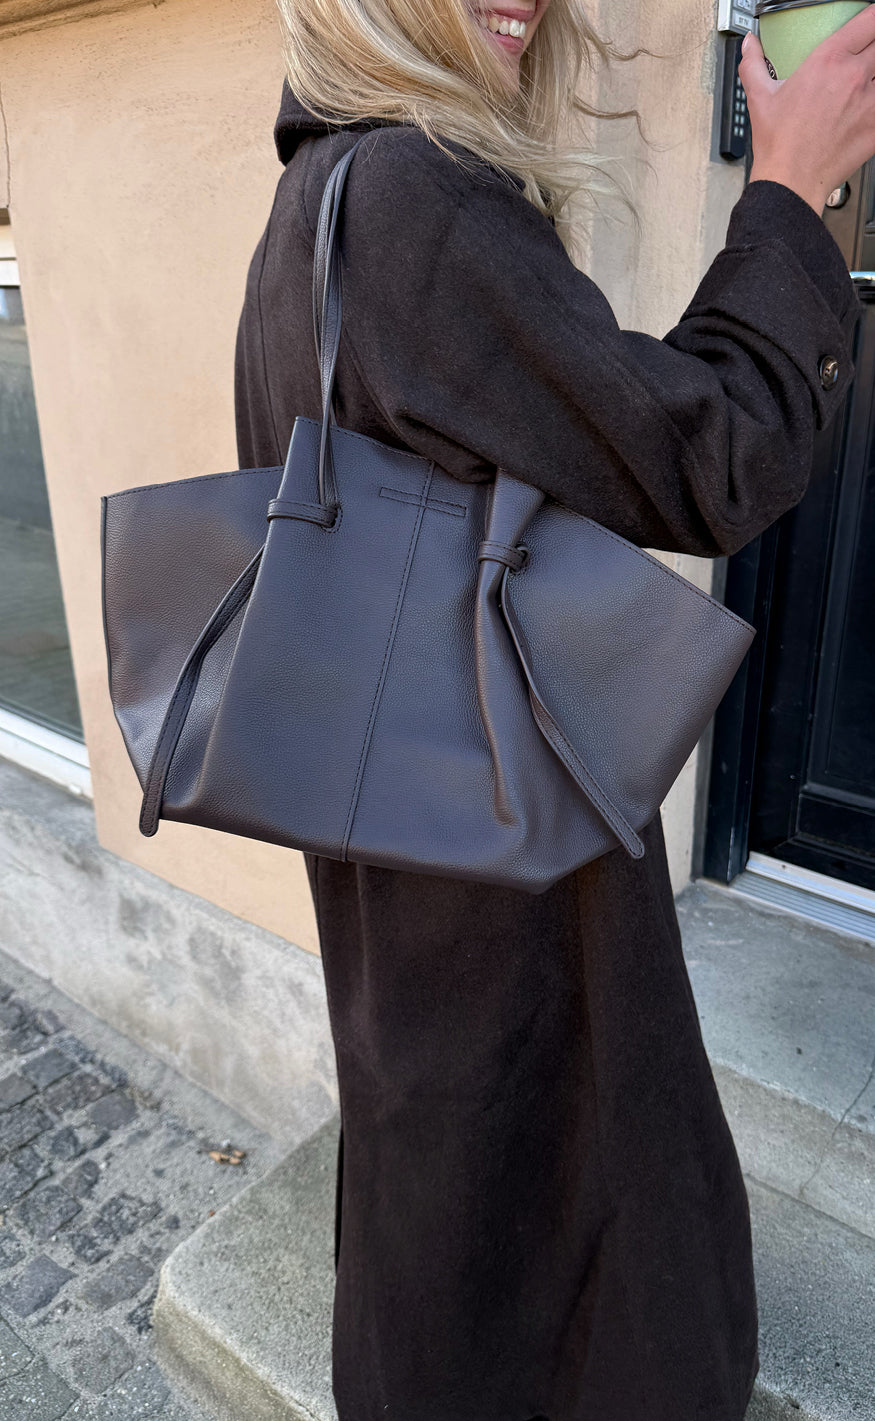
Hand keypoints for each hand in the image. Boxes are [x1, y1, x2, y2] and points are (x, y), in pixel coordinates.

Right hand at [739, 6, 874, 213]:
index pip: (869, 20)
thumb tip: (750, 45)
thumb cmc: (779, 144)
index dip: (873, 18)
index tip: (870, 23)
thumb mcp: (760, 98)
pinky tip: (866, 109)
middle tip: (866, 56)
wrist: (790, 183)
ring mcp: (870, 101)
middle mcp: (853, 76)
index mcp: (828, 61)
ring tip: (866, 84)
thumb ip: (754, 64)